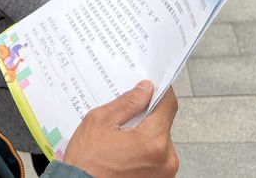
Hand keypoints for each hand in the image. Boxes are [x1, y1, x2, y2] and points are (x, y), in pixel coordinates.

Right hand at [64, 82, 178, 177]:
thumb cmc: (87, 162)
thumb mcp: (101, 121)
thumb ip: (127, 103)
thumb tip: (145, 89)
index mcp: (153, 141)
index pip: (168, 105)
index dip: (160, 92)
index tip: (153, 86)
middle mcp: (166, 160)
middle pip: (163, 124)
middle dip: (147, 116)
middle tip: (124, 117)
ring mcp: (164, 174)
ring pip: (159, 141)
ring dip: (145, 135)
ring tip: (120, 139)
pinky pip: (156, 157)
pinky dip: (144, 150)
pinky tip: (124, 151)